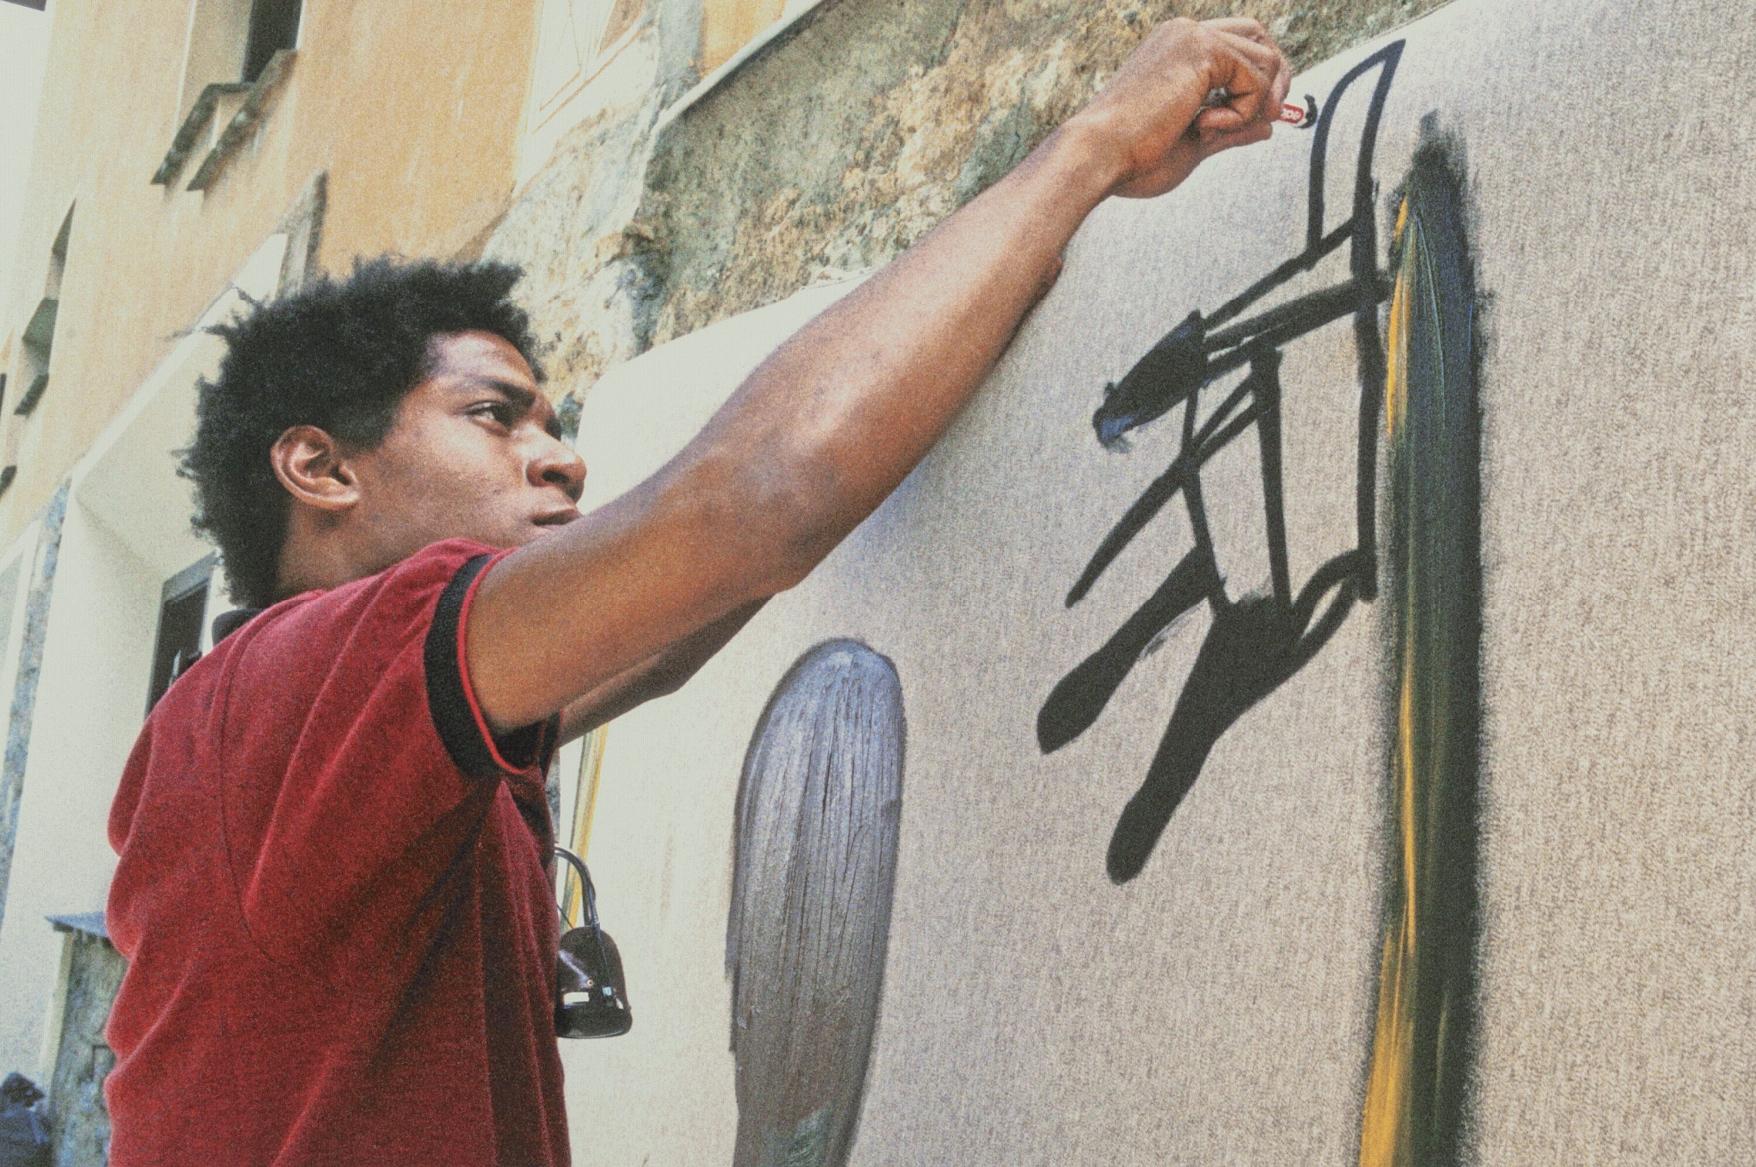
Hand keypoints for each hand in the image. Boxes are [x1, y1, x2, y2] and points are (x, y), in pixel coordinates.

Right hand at [1071, 17, 1292, 199]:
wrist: (1098, 155)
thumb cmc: (1132, 157)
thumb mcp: (1193, 144)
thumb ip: (1231, 130)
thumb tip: (1268, 127)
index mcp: (1175, 49)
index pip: (1238, 43)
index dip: (1259, 77)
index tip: (1261, 115)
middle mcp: (1185, 33)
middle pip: (1259, 37)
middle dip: (1276, 79)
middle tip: (1269, 117)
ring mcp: (1193, 36)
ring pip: (1265, 57)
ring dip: (1254, 103)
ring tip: (1212, 129)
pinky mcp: (1202, 49)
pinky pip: (1256, 77)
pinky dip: (1243, 110)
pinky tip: (1204, 125)